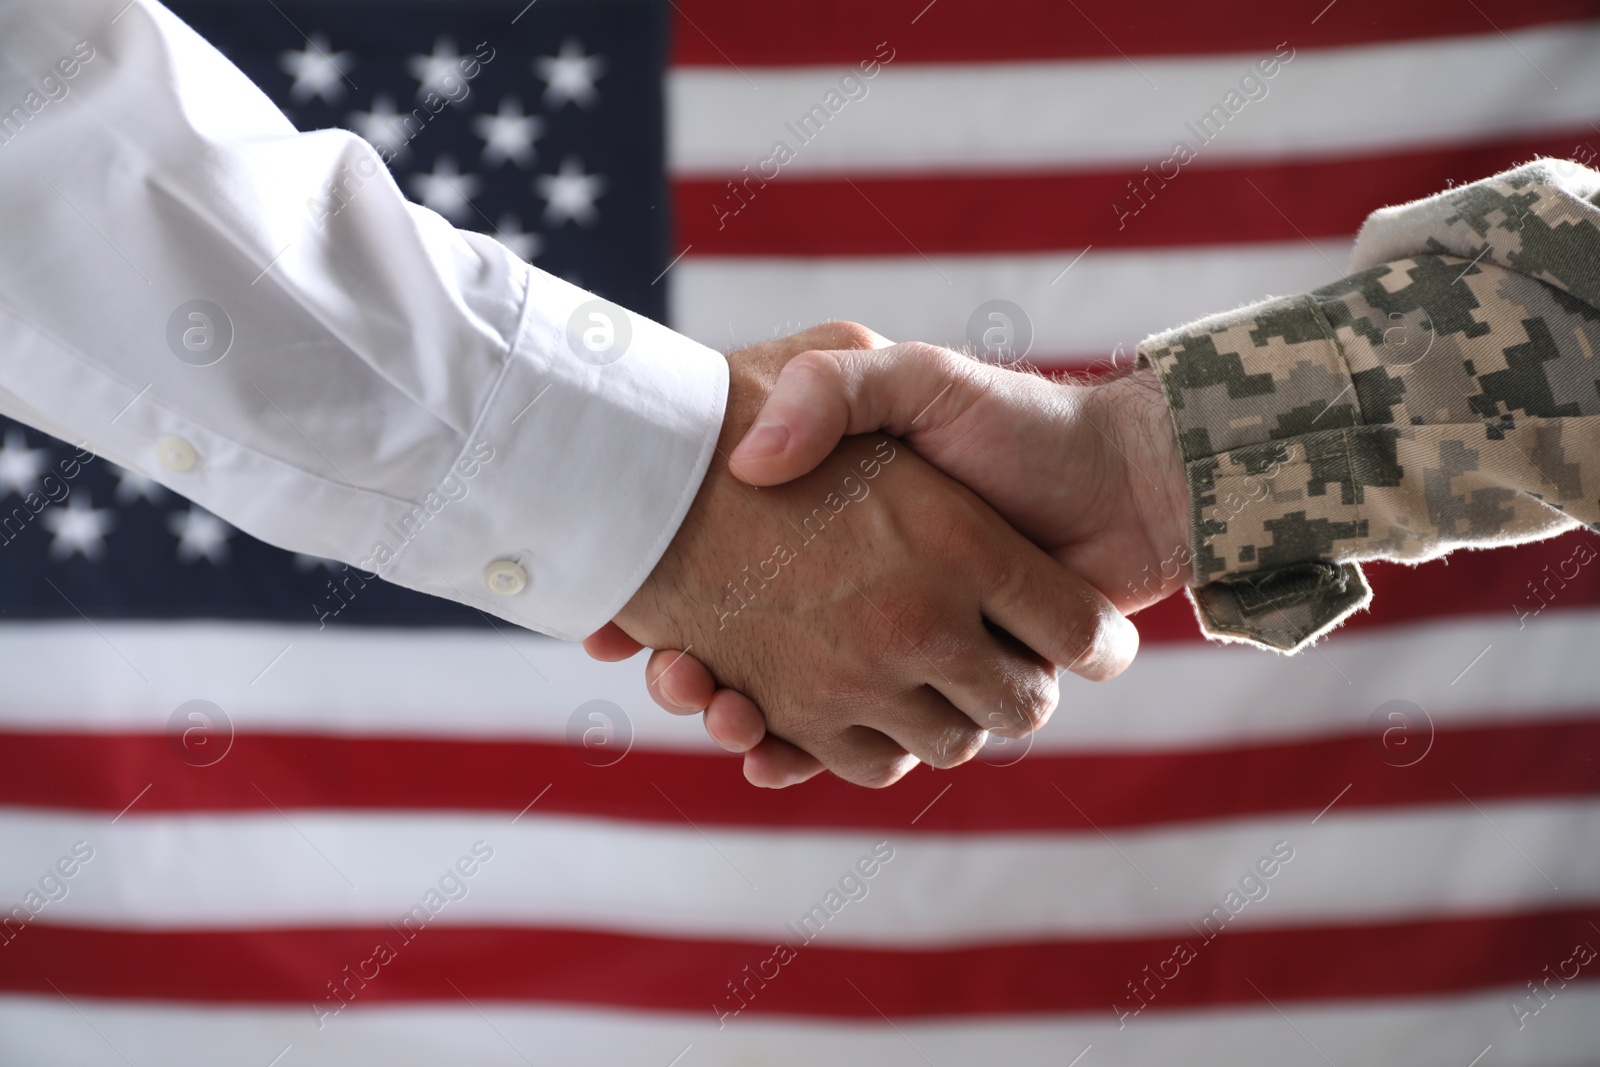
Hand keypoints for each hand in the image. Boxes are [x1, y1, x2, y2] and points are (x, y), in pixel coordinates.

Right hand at [586, 327, 1138, 789]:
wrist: (1116, 483)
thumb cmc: (1011, 423)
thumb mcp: (910, 377)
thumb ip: (832, 387)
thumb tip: (750, 462)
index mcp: (837, 540)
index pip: (712, 589)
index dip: (661, 615)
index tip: (616, 628)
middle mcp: (853, 605)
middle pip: (735, 664)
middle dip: (691, 682)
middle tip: (663, 671)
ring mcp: (891, 658)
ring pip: (789, 715)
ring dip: (741, 720)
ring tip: (711, 701)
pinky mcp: (934, 699)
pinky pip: (860, 751)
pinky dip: (809, 757)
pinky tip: (763, 742)